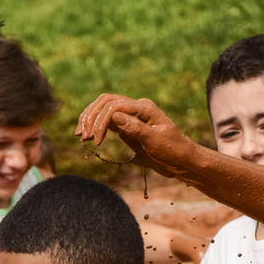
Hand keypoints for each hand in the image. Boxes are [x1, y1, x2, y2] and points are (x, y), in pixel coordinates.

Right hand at [76, 93, 191, 179]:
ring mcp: (131, 117)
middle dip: (90, 117)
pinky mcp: (128, 128)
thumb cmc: (174, 150)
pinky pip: (108, 122)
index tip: (95, 141)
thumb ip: (136, 128)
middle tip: (82, 136)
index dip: (100, 122)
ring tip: (80, 135)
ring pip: (104, 110)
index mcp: (144, 108)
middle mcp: (136, 109)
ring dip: (90, 120)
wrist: (182, 161)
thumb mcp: (156, 141)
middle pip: (105, 102)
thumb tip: (115, 117)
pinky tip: (89, 137)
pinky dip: (97, 127)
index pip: (114, 106)